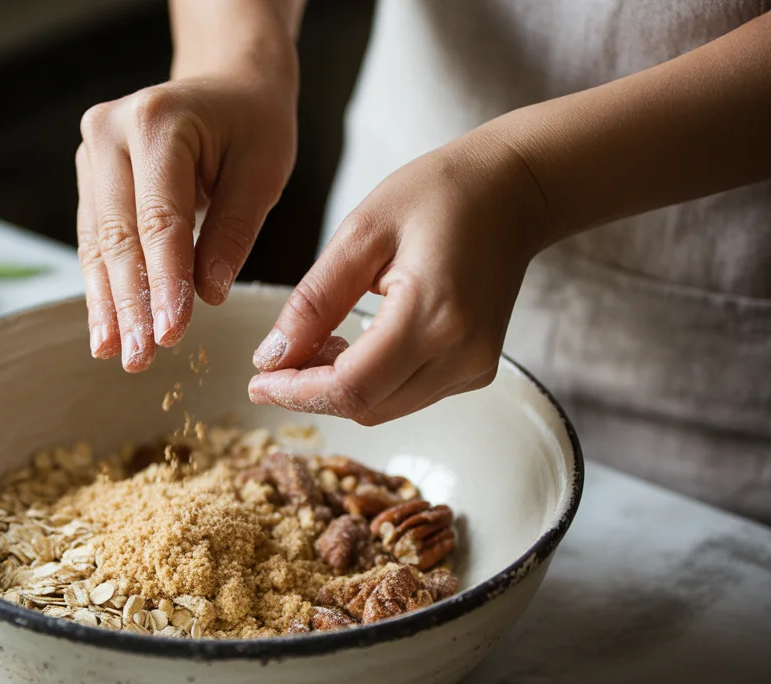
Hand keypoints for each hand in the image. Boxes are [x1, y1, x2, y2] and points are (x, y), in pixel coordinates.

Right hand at [76, 72, 296, 370]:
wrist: (227, 81)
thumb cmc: (252, 123)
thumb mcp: (264, 170)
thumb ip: (235, 230)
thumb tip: (207, 294)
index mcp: (158, 121)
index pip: (160, 218)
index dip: (164, 282)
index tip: (171, 334)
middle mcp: (110, 130)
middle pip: (119, 234)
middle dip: (130, 304)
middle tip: (140, 358)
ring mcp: (92, 151)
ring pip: (97, 242)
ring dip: (108, 303)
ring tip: (118, 353)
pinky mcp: (90, 176)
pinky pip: (94, 239)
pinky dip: (103, 285)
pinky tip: (107, 328)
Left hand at [247, 133, 549, 423]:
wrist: (513, 190)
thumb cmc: (438, 195)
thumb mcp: (361, 234)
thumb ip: (314, 301)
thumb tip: (271, 358)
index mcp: (433, 315)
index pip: (352, 386)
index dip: (297, 392)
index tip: (256, 382)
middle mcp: (461, 354)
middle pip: (367, 406)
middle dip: (312, 392)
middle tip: (274, 362)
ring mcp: (474, 366)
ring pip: (385, 406)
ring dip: (338, 387)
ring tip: (312, 343)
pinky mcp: (475, 368)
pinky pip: (407, 394)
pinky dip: (368, 381)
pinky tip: (349, 344)